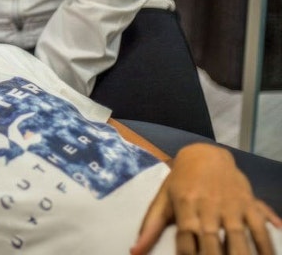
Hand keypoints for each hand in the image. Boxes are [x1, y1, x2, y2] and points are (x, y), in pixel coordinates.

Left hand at [131, 143, 281, 254]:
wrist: (205, 154)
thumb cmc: (181, 182)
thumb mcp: (163, 200)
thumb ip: (150, 226)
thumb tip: (134, 252)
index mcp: (184, 204)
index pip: (184, 237)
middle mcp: (207, 205)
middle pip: (210, 239)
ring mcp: (230, 204)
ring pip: (237, 235)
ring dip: (240, 254)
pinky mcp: (248, 203)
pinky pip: (259, 226)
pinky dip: (265, 245)